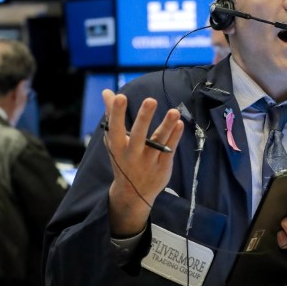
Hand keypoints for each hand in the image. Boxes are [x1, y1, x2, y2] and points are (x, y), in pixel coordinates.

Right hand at [103, 91, 183, 236]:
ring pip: (158, 142)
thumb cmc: (122, 158)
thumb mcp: (114, 140)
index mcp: (117, 147)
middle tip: (150, 100)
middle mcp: (132, 155)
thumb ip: (112, 115)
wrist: (133, 194)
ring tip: (175, 111)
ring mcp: (148, 162)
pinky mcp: (163, 167)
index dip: (117, 113)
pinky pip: (169, 149)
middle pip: (138, 136)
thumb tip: (107, 91)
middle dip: (144, 118)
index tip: (120, 96)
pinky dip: (175, 137)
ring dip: (166, 126)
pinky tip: (180, 123)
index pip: (115, 128)